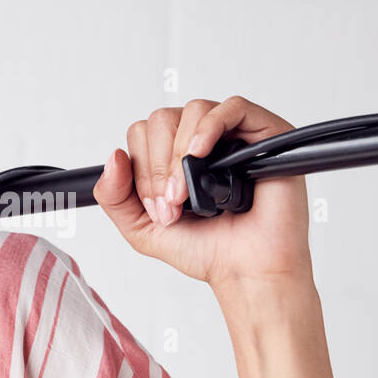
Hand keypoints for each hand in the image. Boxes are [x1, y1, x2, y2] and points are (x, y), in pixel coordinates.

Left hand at [92, 95, 312, 287]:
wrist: (248, 270)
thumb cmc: (209, 250)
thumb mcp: (142, 228)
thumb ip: (114, 196)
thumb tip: (113, 156)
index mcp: (175, 157)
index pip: (143, 133)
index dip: (142, 167)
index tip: (157, 205)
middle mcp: (204, 141)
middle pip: (162, 119)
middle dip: (158, 165)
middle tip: (172, 203)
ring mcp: (234, 135)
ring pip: (192, 111)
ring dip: (180, 153)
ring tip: (187, 192)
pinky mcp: (264, 133)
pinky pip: (233, 107)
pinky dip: (209, 127)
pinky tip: (201, 153)